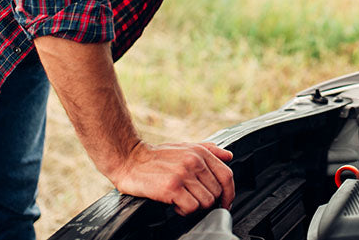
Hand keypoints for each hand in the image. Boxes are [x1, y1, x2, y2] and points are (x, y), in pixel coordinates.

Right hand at [110, 141, 234, 214]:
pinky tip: (175, 204)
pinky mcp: (171, 188)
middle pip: (216, 192)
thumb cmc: (156, 156)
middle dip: (206, 201)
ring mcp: (183, 175)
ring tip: (182, 200)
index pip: (226, 175)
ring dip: (195, 206)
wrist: (129, 159)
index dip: (229, 192)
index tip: (225, 202)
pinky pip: (191, 207)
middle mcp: (194, 162)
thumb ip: (209, 150)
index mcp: (200, 153)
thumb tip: (229, 156)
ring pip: (205, 202)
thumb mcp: (185, 147)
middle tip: (192, 199)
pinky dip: (184, 211)